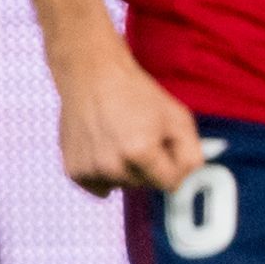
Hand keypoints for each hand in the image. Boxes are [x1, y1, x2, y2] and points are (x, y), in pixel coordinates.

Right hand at [49, 40, 203, 196]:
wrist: (92, 76)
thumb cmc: (138, 94)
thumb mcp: (178, 117)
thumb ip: (191, 154)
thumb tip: (187, 181)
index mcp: (140, 152)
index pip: (171, 184)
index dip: (173, 166)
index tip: (166, 148)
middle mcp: (112, 166)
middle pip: (146, 185)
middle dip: (150, 167)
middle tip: (140, 137)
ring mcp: (90, 170)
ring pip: (123, 185)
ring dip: (126, 170)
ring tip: (119, 140)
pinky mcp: (73, 171)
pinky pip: (100, 187)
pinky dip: (104, 175)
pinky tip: (104, 149)